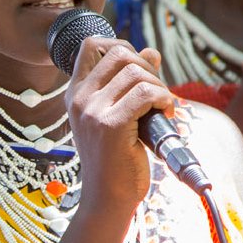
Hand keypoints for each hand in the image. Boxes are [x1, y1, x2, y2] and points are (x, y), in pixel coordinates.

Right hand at [66, 37, 173, 211]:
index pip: (91, 45)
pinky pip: (147, 93)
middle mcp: (79, 98)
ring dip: (160, 87)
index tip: (139, 70)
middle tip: (156, 94)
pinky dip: (164, 99)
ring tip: (162, 109)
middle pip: (120, 53)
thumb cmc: (115, 158)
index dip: (122, 46)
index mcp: (76, 93)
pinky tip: (166, 114)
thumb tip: (152, 52)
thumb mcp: (118, 115)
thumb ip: (130, 83)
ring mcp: (92, 110)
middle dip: (147, 68)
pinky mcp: (110, 125)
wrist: (107, 197)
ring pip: (137, 72)